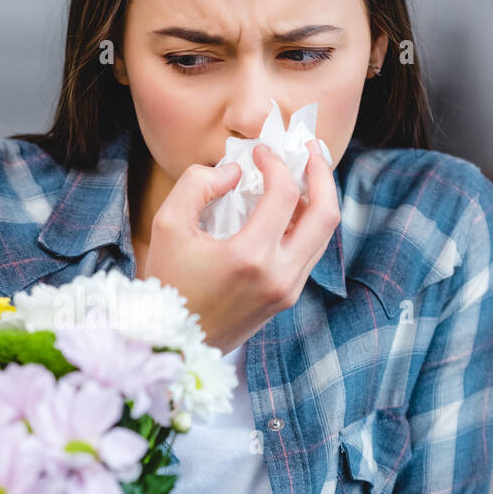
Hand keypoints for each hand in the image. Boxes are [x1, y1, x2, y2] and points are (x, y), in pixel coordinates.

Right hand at [138, 139, 339, 354]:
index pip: (284, 193)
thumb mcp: (167, 225)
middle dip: (321, 173)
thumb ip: (197, 185)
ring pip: (323, 235)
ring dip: (317, 199)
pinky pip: (309, 253)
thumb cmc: (167, 284)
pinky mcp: (286, 299)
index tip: (259, 152)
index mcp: (251, 257)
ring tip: (300, 176)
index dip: (276, 162)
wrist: (172, 343)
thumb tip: (234, 172)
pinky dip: (305, 224)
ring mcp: (288, 290)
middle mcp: (279, 275)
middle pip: (326, 213)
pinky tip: (287, 209)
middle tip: (308, 150)